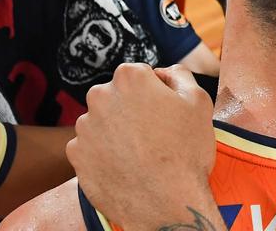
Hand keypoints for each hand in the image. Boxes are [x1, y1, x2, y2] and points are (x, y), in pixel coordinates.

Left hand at [71, 64, 215, 227]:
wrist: (167, 204)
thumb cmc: (186, 152)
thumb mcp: (198, 101)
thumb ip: (179, 75)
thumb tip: (163, 72)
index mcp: (129, 77)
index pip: (139, 74)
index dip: (155, 92)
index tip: (164, 113)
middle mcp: (100, 96)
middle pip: (116, 96)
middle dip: (131, 109)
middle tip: (153, 135)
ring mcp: (85, 127)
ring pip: (102, 121)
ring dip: (116, 132)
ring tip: (139, 154)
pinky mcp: (77, 155)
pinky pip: (89, 147)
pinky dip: (103, 154)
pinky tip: (124, 166)